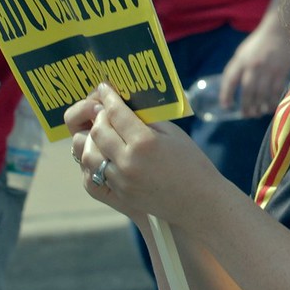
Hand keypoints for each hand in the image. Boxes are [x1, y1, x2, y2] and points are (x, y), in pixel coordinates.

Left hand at [67, 82, 216, 224]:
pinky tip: (108, 151)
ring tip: (104, 131)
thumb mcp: (173, 133)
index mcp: (144, 142)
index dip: (108, 97)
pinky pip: (97, 172)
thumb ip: (147, 119)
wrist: (199, 202)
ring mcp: (121, 181)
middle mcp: (128, 162)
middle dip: (99, 117)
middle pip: (98, 131)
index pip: (115, 113)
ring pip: (90, 154)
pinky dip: (99, 158)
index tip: (104, 87)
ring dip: (94, 139)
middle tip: (105, 110)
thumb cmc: (192, 163)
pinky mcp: (120, 193)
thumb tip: (124, 106)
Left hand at [219, 18, 289, 117]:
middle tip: (246, 115)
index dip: (226, 94)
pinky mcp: (282, 71)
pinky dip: (273, 101)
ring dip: (259, 106)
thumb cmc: (258, 43)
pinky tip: (270, 107)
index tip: (226, 106)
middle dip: (246, 106)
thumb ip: (237, 68)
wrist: (279, 31)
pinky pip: (276, 91)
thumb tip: (232, 89)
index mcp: (241, 60)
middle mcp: (254, 66)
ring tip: (257, 114)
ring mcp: (269, 69)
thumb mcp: (242, 52)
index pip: (230, 79)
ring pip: (263, 93)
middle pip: (248, 90)